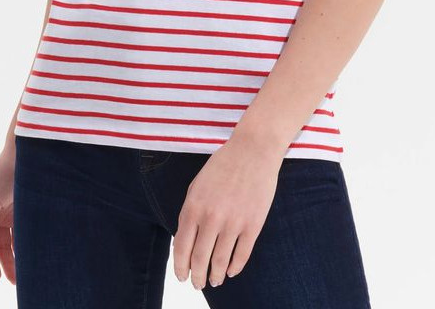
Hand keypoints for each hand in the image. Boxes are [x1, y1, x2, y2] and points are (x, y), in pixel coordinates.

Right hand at [0, 147, 15, 282]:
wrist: (25, 154)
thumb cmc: (4, 174)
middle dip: (5, 263)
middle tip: (13, 282)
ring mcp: (12, 211)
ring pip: (13, 241)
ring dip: (16, 256)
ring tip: (24, 275)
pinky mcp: (27, 208)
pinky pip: (24, 230)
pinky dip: (26, 243)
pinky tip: (31, 255)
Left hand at [172, 133, 284, 290]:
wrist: (253, 150)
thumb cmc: (223, 165)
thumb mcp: (197, 185)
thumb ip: (189, 212)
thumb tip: (185, 241)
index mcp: (193, 207)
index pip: (182, 248)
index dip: (181, 268)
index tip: (182, 277)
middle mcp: (211, 217)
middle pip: (200, 259)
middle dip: (197, 277)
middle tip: (198, 285)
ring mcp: (233, 222)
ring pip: (221, 262)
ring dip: (216, 276)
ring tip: (215, 281)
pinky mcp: (253, 224)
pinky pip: (242, 255)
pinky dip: (235, 268)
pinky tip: (232, 271)